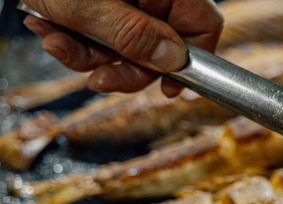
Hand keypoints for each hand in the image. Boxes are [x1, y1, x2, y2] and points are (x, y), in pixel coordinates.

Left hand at [22, 0, 223, 96]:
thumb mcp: (90, 6)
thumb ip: (133, 34)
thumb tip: (174, 60)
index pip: (202, 22)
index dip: (192, 59)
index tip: (169, 86)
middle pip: (160, 46)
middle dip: (124, 67)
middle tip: (99, 78)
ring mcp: (126, 3)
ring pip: (125, 49)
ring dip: (87, 55)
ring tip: (56, 40)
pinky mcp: (101, 10)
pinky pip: (101, 40)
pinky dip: (73, 42)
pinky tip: (50, 28)